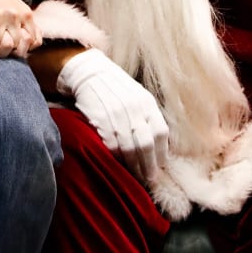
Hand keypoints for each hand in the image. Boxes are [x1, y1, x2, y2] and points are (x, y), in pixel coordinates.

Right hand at [56, 49, 168, 183]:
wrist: (90, 74)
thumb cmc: (116, 89)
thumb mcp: (138, 96)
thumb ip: (148, 117)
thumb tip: (159, 144)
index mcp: (147, 103)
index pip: (161, 133)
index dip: (162, 153)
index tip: (160, 166)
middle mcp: (134, 108)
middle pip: (147, 144)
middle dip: (149, 165)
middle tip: (149, 178)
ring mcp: (117, 114)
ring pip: (130, 148)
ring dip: (134, 166)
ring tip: (136, 176)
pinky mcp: (101, 120)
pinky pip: (112, 146)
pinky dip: (117, 158)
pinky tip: (118, 164)